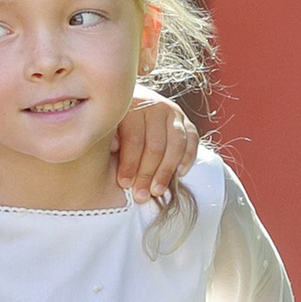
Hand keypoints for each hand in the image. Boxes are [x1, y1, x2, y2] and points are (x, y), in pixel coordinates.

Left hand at [114, 87, 199, 204]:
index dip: (129, 164)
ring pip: (175, 146)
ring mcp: (174, 114)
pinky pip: (192, 142)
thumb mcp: (108, 128)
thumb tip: (113, 148)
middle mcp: (156, 106)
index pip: (134, 139)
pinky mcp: (187, 123)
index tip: (124, 184)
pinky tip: (178, 175)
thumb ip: (110, 138)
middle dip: (147, 173)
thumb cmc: (115, 125)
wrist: (133, 108)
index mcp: (132, 106)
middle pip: (155, 145)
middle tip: (141, 195)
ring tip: (157, 191)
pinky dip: (187, 159)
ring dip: (166, 172)